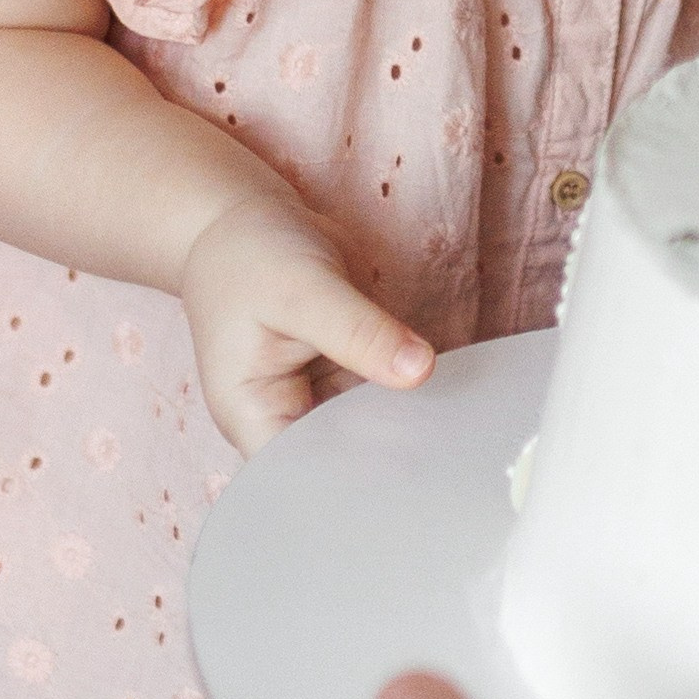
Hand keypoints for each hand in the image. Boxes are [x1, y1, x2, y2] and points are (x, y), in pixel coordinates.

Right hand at [178, 191, 431, 454]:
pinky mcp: (343, 374)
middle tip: (450, 448)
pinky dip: (408, 391)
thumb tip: (420, 371)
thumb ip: (359, 332)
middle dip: (390, 452)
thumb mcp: (304, 289)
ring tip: (458, 425)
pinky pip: (381, 394)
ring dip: (407, 422)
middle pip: (341, 459)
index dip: (354, 478)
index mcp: (252, 416)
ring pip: (369, 428)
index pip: (304, 474)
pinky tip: (448, 390)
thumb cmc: (251, 255)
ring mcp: (315, 398)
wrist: (241, 220)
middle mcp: (283, 418)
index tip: (411, 470)